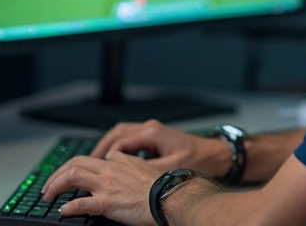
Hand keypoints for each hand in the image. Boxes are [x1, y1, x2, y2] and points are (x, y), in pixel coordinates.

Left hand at [41, 151, 157, 225]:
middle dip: (57, 174)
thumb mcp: (142, 165)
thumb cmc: (160, 186)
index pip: (89, 159)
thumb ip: (126, 160)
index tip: (67, 176)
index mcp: (117, 162)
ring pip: (72, 177)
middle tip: (48, 186)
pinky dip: (69, 207)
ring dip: (55, 186)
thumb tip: (114, 156)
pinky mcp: (107, 203)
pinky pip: (81, 203)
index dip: (74, 167)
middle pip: (75, 164)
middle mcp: (109, 170)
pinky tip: (63, 211)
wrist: (169, 196)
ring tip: (48, 196)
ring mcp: (106, 186)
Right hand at [91, 119, 230, 177]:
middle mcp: (150, 129)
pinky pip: (130, 138)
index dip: (105, 155)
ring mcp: (152, 131)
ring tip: (97, 160)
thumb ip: (146, 171)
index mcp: (151, 133)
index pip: (119, 142)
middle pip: (116, 133)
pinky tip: (115, 159)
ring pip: (122, 133)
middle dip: (101, 147)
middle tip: (88, 162)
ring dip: (108, 145)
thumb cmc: (199, 160)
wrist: (216, 155)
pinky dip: (119, 146)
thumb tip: (126, 176)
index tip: (96, 167)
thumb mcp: (171, 169)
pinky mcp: (155, 137)